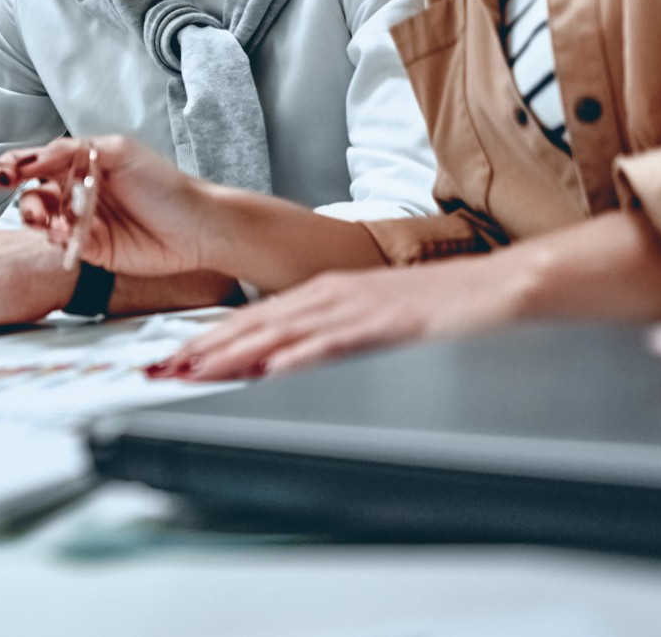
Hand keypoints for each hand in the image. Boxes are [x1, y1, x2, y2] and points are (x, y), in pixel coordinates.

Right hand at [2, 136, 219, 277]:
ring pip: (43, 221)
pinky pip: (62, 244)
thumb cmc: (164, 184)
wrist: (197, 227)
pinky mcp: (91, 249)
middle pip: (34, 193)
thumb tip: (33, 156)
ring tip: (46, 221)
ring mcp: (83, 222)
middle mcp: (79, 192)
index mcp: (83, 162)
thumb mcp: (118, 152)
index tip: (2, 173)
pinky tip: (65, 235)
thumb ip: (71, 150)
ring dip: (37, 219)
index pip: (39, 161)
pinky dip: (58, 240)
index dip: (15, 165)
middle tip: (31, 205)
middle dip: (24, 197)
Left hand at [148, 257, 525, 380]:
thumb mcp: (371, 319)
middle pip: (256, 324)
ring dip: (237, 354)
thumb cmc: (439, 307)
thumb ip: (329, 337)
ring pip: (284, 332)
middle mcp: (333, 296)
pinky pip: (338, 343)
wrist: (498, 288)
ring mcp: (360, 308)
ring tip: (197, 371)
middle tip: (162, 370)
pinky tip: (274, 371)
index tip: (171, 359)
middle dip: (206, 349)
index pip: (254, 318)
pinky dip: (303, 357)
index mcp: (326, 293)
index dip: (209, 340)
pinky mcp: (390, 323)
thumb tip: (285, 364)